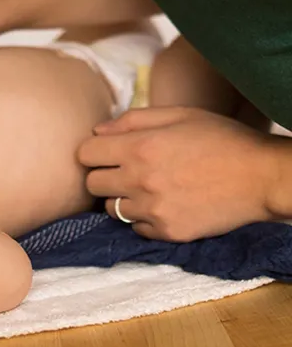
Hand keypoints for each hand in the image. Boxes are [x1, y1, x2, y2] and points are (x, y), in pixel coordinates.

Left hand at [78, 107, 278, 241]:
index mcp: (139, 147)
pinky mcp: (169, 232)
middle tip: (124, 169)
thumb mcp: (176, 114)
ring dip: (121, 198)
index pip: (84, 154)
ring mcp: (154, 210)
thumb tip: (97, 131)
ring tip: (146, 187)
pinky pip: (136, 229)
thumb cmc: (219, 137)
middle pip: (92, 184)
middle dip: (103, 174)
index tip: (107, 151)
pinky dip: (142, 218)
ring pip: (111, 209)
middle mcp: (141, 180)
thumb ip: (131, 120)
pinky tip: (162, 204)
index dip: (93, 151)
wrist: (261, 177)